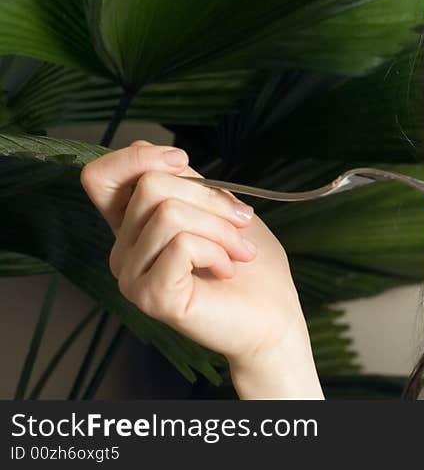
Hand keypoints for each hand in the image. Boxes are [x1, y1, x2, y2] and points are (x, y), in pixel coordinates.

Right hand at [80, 140, 322, 396]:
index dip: (136, 157)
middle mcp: (123, 250)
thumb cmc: (251, 263)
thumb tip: (169, 157)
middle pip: (150, 186)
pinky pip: (182, 245)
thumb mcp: (221, 208)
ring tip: (239, 252)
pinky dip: (216, 250)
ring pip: (168, 213)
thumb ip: (188, 183)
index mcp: (135, 225)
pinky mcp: (151, 297)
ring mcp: (132, 276)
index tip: (183, 160)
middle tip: (242, 223)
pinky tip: (226, 270)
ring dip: (220, 228)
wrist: (273, 316)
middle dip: (210, 198)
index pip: (100, 177)